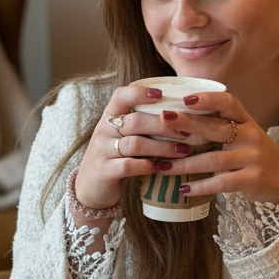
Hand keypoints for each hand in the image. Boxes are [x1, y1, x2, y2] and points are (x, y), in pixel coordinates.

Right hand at [72, 85, 195, 209]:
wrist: (91, 186)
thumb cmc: (116, 155)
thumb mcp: (123, 134)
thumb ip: (143, 123)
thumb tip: (181, 113)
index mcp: (110, 116)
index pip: (120, 96)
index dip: (139, 93)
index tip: (161, 94)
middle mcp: (104, 130)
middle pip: (135, 121)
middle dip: (164, 126)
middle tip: (186, 131)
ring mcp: (102, 151)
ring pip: (135, 144)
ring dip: (162, 147)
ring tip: (182, 150)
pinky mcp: (105, 171)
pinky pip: (128, 166)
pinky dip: (147, 166)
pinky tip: (161, 167)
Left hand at [160, 90, 278, 204]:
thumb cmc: (256, 157)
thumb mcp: (245, 137)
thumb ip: (221, 128)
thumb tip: (181, 120)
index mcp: (247, 122)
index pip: (229, 103)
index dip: (208, 99)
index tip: (185, 98)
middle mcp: (251, 136)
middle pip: (216, 128)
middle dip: (187, 123)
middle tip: (163, 121)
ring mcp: (253, 158)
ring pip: (213, 159)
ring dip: (185, 163)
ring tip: (163, 167)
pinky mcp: (253, 180)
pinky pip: (221, 182)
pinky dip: (200, 186)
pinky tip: (184, 188)